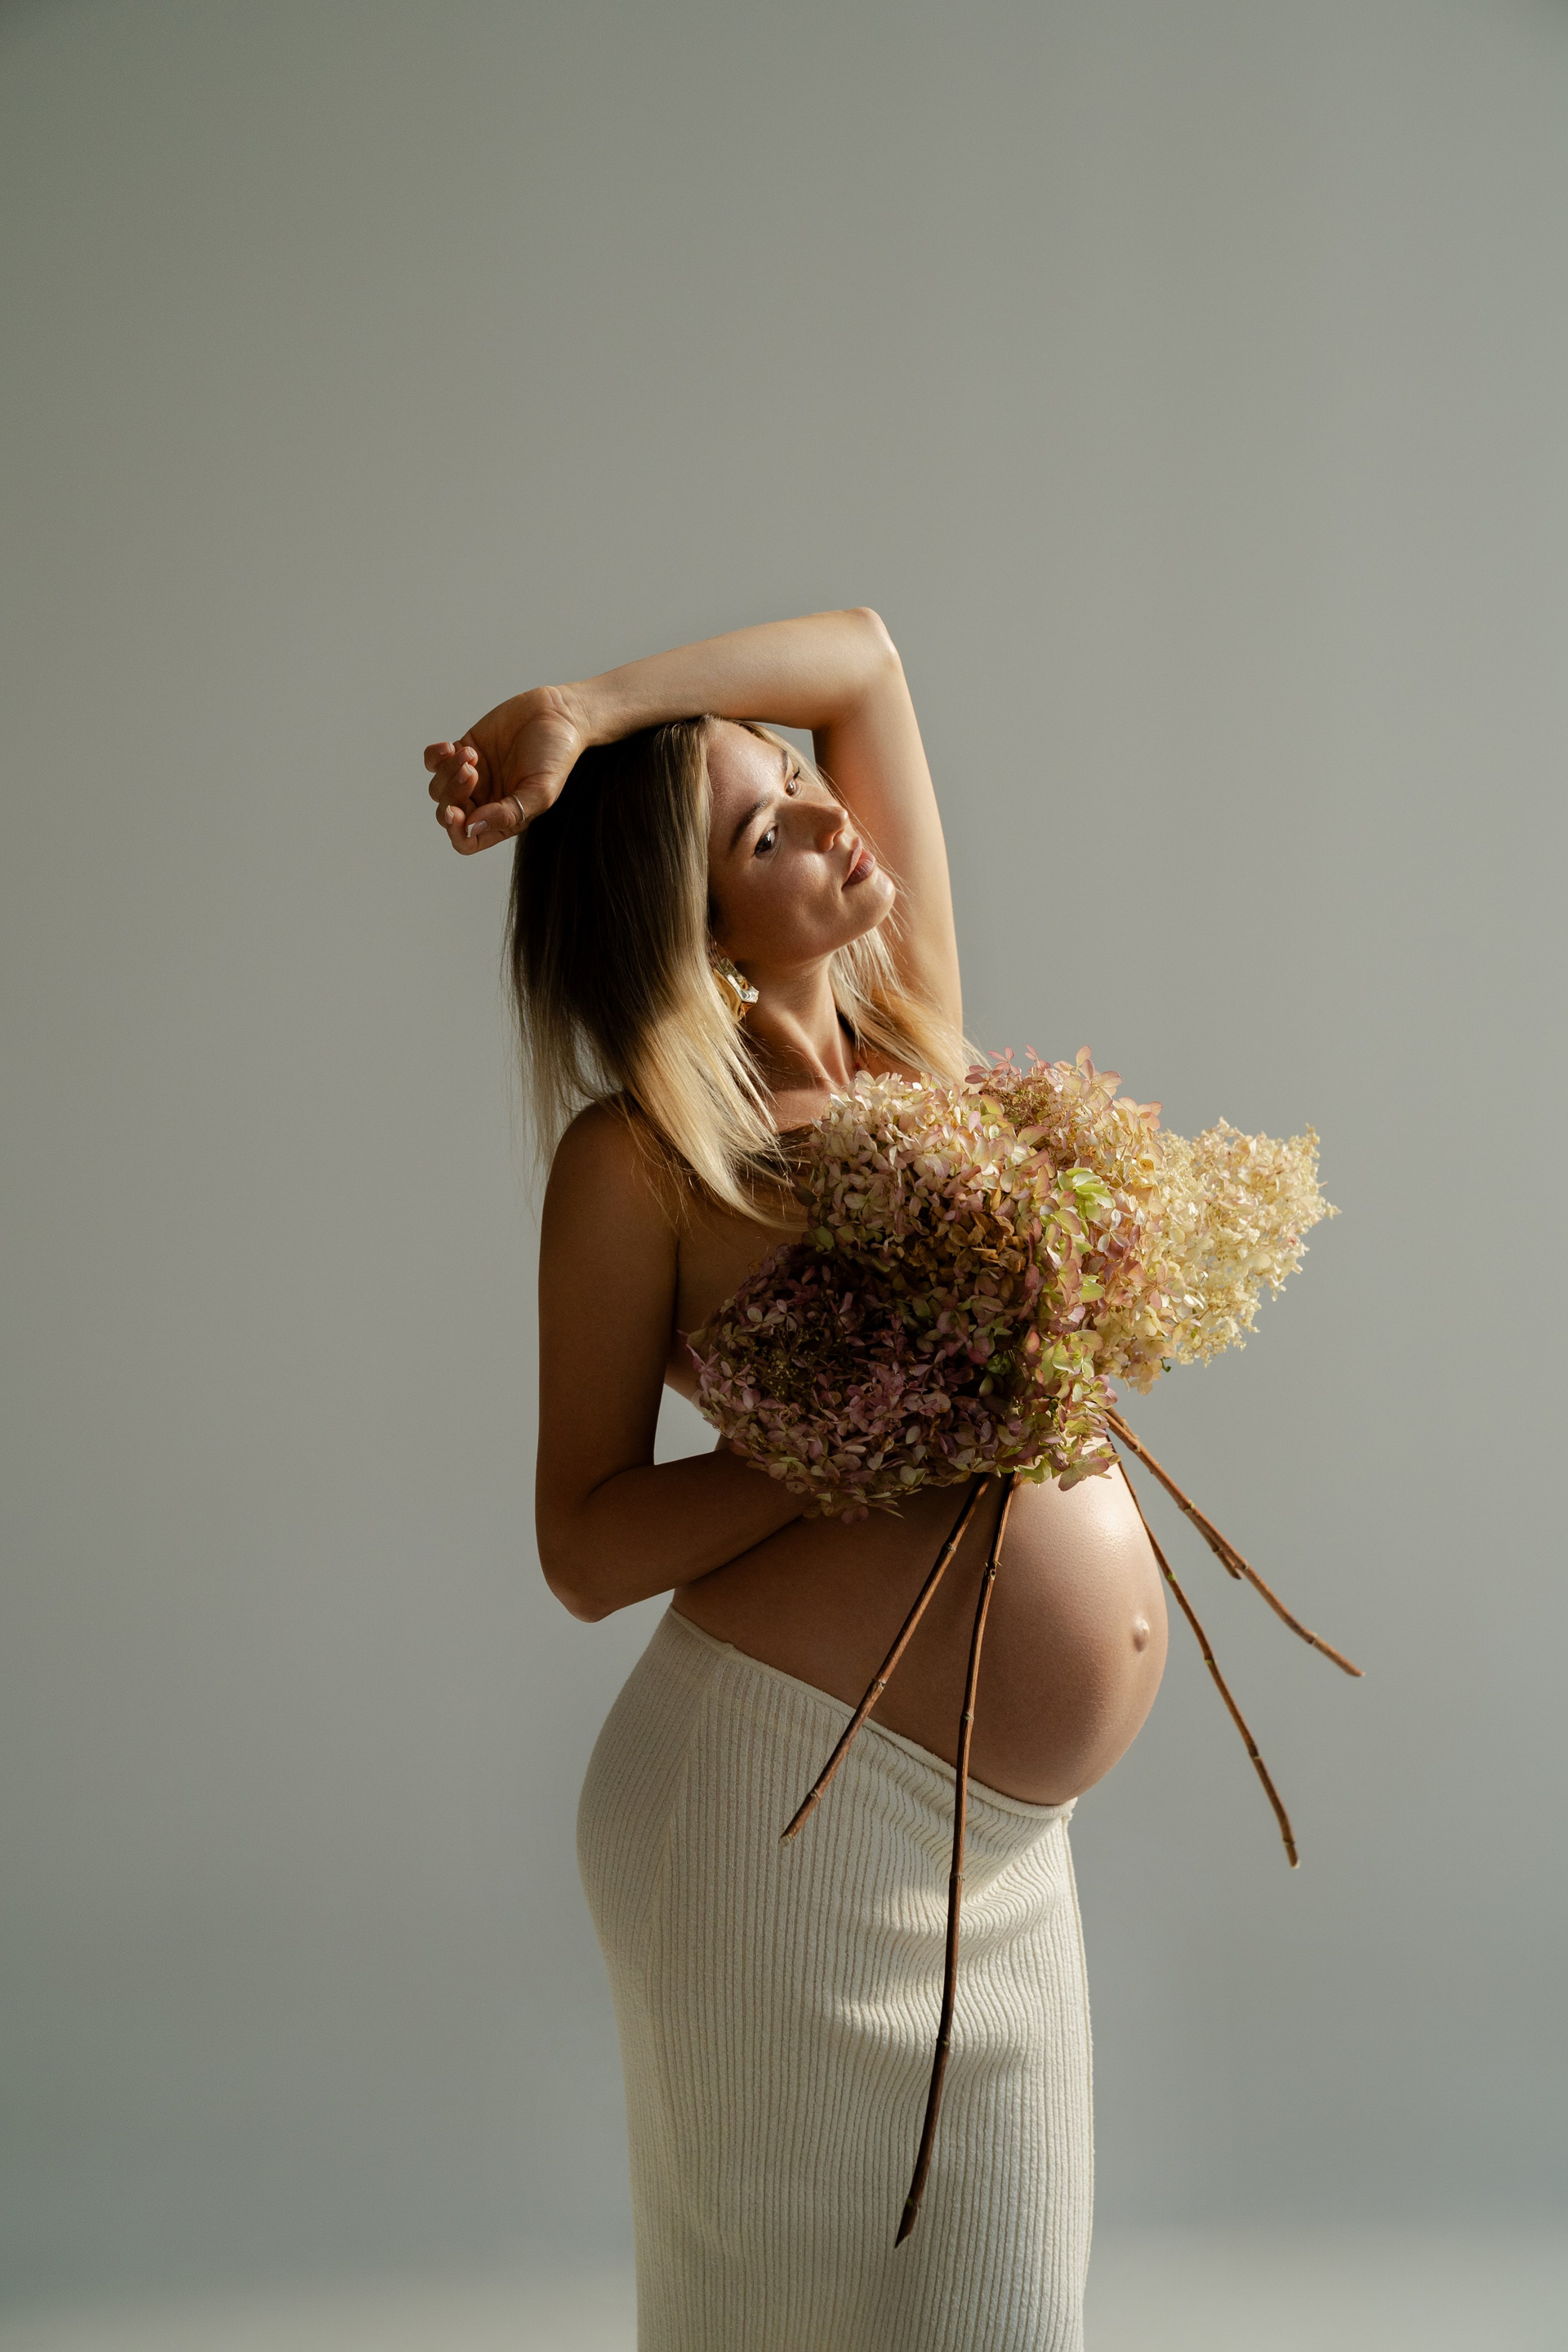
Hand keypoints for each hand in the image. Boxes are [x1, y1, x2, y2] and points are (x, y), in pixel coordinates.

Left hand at [424, 684, 586, 855]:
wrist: (556, 714)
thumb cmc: (555, 756)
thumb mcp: (540, 791)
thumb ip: (508, 814)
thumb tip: (472, 828)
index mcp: (502, 820)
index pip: (467, 840)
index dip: (456, 832)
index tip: (456, 812)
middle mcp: (483, 802)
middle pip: (447, 814)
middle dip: (453, 795)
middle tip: (472, 771)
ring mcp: (471, 777)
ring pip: (438, 788)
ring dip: (448, 772)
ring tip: (471, 755)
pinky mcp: (462, 751)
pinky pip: (433, 762)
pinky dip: (435, 756)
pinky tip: (450, 747)